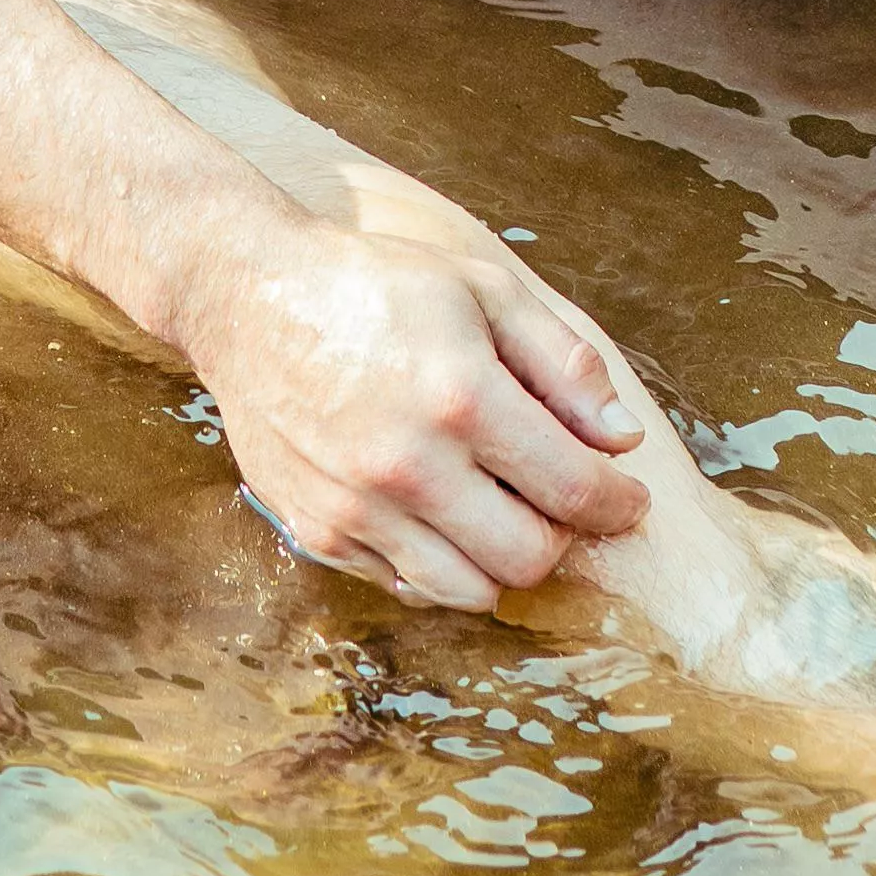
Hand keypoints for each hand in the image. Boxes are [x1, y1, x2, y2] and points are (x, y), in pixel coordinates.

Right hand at [186, 215, 652, 609]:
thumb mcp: (483, 290)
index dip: (617, 504)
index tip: (626, 499)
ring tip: (501, 511)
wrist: (249, 299)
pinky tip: (441, 514)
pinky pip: (407, 584)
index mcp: (462, 397)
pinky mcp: (318, 531)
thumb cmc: (373, 285)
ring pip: (470, 590)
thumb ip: (563, 364)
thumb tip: (621, 438)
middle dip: (562, 536)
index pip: (574, 490)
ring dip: (502, 562)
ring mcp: (357, 508)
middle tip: (558, 502)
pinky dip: (440, 565)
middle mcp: (409, 466)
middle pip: (529, 559)